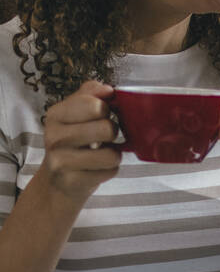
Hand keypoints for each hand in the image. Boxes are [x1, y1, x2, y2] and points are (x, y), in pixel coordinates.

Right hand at [40, 81, 120, 200]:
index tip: (101, 115)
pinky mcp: (72, 181)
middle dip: (113, 133)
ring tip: (101, 153)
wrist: (58, 180)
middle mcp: (54, 137)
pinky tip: (96, 168)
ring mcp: (60, 161)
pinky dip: (110, 169)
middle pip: (106, 129)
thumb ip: (91, 94)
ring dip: (114, 154)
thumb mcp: (77, 112)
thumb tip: (108, 89)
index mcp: (56, 114)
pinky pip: (110, 171)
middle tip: (103, 137)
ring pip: (111, 154)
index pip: (94, 104)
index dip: (107, 109)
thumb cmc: (74, 142)